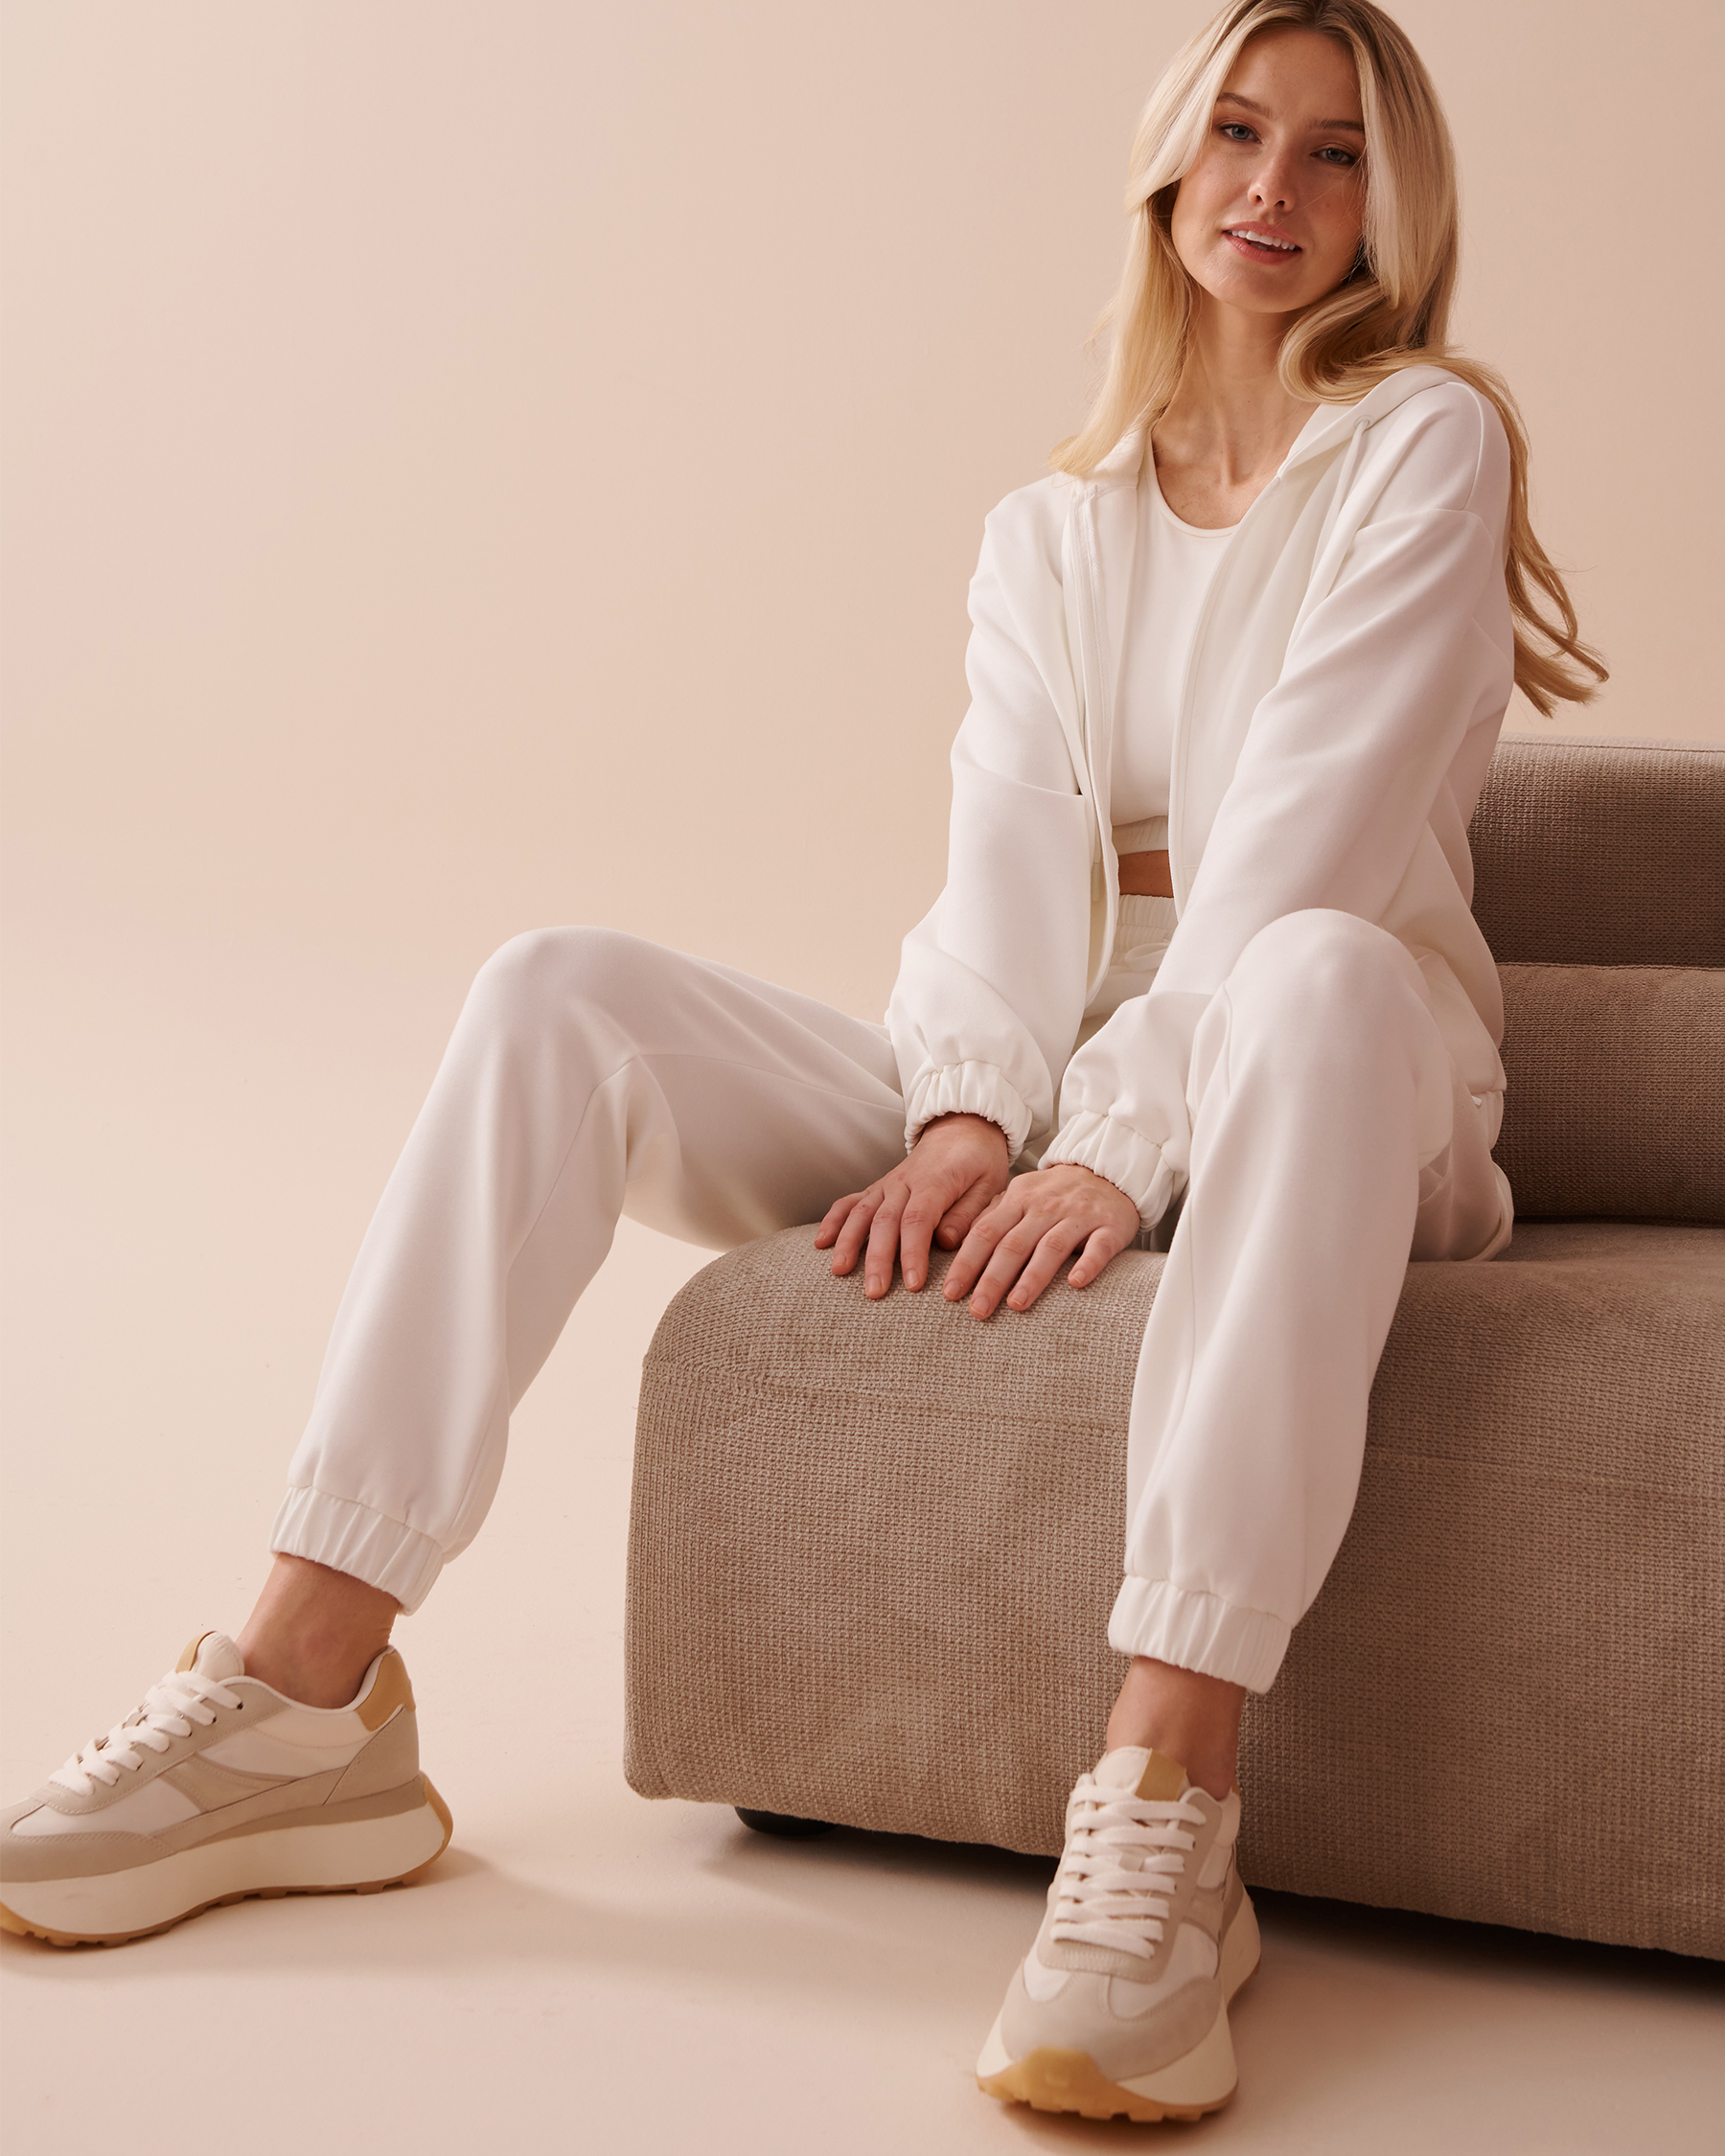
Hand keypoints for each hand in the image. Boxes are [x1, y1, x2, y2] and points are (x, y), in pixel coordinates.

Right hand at [816, 1113, 1010, 1297]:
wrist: (963, 1129)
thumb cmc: (979, 1162)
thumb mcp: (989, 1185)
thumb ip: (968, 1214)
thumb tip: (946, 1242)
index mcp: (935, 1182)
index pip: (919, 1220)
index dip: (912, 1253)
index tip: (912, 1284)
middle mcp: (904, 1182)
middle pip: (885, 1221)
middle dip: (877, 1258)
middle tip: (874, 1292)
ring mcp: (887, 1184)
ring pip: (862, 1212)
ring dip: (848, 1242)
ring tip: (839, 1271)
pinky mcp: (878, 1187)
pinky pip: (851, 1202)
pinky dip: (834, 1220)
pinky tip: (821, 1243)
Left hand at [942, 1162, 1140, 1317]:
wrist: (1108, 1171)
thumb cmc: (1057, 1193)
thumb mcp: (1020, 1195)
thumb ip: (990, 1217)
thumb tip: (955, 1244)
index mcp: (1018, 1199)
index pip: (985, 1233)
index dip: (966, 1263)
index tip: (951, 1292)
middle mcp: (1046, 1207)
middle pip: (1014, 1244)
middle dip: (992, 1279)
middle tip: (977, 1310)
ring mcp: (1079, 1215)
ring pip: (1052, 1247)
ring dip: (1032, 1277)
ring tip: (1016, 1305)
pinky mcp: (1110, 1226)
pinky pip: (1099, 1246)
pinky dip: (1088, 1264)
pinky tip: (1075, 1283)